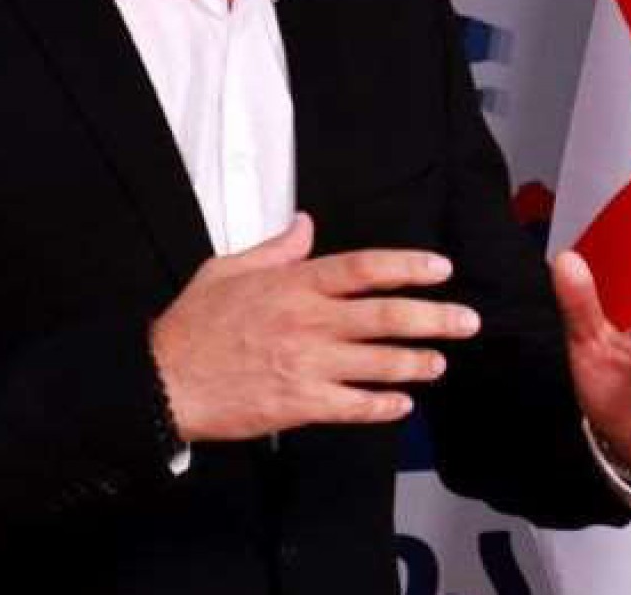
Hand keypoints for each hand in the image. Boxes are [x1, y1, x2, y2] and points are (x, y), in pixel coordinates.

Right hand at [148, 214, 481, 441]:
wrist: (163, 380)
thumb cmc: (193, 324)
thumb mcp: (228, 269)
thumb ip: (275, 249)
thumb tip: (305, 224)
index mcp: (294, 285)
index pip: (364, 268)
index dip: (408, 267)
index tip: (441, 269)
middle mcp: (309, 322)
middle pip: (386, 316)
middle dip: (434, 318)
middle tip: (467, 322)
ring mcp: (307, 365)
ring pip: (379, 363)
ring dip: (417, 363)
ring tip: (438, 363)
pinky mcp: (300, 404)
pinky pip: (354, 406)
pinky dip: (383, 406)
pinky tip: (401, 405)